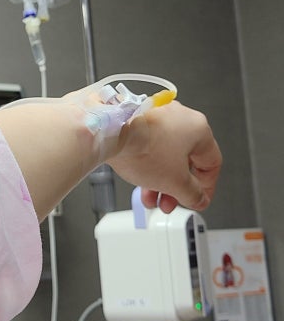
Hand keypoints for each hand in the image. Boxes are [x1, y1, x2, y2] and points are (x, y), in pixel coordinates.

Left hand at [106, 101, 221, 212]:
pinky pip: (149, 147)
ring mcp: (157, 117)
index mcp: (199, 128)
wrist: (109, 134)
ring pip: (165, 156)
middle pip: (185, 161)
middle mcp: (180, 118)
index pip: (211, 163)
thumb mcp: (175, 183)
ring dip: (159, 181)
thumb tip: (197, 199)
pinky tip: (139, 180)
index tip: (196, 200)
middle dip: (176, 188)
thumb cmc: (141, 148)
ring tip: (149, 198)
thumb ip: (193, 194)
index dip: (206, 188)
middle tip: (169, 203)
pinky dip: (147, 165)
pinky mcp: (137, 121)